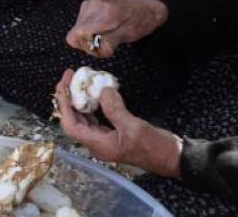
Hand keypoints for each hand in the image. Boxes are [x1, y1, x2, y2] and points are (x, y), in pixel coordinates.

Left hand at [54, 69, 182, 177]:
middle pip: (74, 121)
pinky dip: (93, 106)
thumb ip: (115, 109)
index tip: (64, 84)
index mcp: (99, 145)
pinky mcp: (114, 135)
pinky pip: (97, 119)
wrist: (174, 159)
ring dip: (79, 102)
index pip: (71, 125)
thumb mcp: (134, 127)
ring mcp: (106, 140)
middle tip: (70, 78)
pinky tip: (95, 94)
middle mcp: (98, 144)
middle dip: (68, 99)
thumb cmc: (154, 148)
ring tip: (79, 83)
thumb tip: (102, 91)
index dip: (64, 104)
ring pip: (85, 119)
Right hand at [65, 0, 168, 57]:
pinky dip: (88, 31)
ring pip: (76, 30)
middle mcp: (93, 6)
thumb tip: (95, 49)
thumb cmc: (138, 24)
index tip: (99, 47)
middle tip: (104, 43)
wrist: (143, 9)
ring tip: (104, 35)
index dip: (86, 46)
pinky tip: (101, 29)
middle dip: (87, 43)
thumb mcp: (127, 36)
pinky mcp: (86, 5)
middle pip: (75, 34)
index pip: (77, 34)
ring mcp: (88, 4)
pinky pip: (79, 25)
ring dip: (88, 38)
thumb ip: (109, 43)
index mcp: (104, 15)